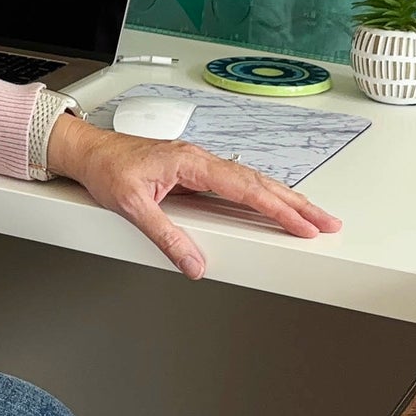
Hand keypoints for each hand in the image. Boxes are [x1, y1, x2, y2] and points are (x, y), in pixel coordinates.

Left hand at [44, 113, 340, 280]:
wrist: (88, 151)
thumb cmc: (106, 169)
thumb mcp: (132, 206)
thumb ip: (166, 236)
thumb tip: (194, 264)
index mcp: (190, 163)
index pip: (245, 188)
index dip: (278, 208)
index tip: (304, 224)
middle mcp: (199, 159)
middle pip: (258, 182)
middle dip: (295, 203)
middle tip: (326, 221)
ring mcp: (198, 163)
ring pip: (250, 180)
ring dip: (282, 198)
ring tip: (310, 216)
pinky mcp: (193, 171)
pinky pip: (236, 182)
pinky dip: (261, 194)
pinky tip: (271, 204)